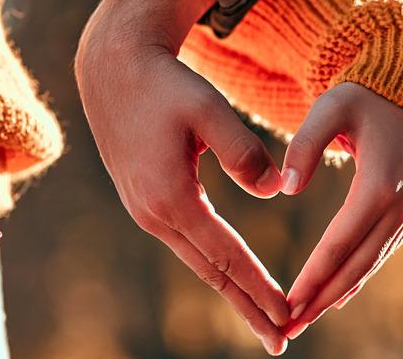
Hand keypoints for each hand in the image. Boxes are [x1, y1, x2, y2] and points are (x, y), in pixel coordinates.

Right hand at [75, 0, 288, 354]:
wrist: (114, 70)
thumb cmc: (165, 84)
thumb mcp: (208, 110)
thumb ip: (244, 151)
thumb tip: (273, 191)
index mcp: (171, 197)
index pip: (226, 255)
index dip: (259, 287)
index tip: (288, 314)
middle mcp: (153, 214)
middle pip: (210, 273)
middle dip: (247, 308)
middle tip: (280, 340)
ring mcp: (146, 211)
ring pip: (198, 262)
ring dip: (232, 291)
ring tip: (262, 317)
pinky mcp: (146, 202)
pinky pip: (188, 244)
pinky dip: (214, 265)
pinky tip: (230, 276)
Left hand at [280, 82, 402, 338]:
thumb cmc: (363, 98)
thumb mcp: (330, 107)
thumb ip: (304, 144)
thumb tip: (285, 189)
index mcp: (381, 182)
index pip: (342, 241)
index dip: (315, 275)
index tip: (288, 302)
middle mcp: (402, 204)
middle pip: (357, 263)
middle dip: (322, 298)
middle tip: (288, 327)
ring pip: (371, 263)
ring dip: (337, 294)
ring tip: (304, 319)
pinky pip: (381, 252)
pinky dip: (357, 276)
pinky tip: (336, 297)